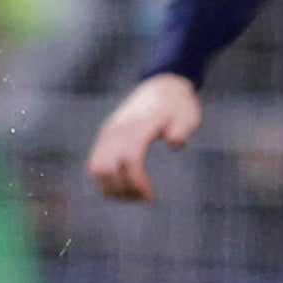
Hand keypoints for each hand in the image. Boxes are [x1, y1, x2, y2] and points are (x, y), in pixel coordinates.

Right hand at [84, 72, 201, 201]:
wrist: (162, 86)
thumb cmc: (178, 105)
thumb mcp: (187, 114)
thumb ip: (181, 128)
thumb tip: (175, 143)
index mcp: (138, 127)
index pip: (130, 161)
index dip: (136, 182)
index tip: (150, 196)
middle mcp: (118, 130)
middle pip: (106, 169)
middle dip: (122, 189)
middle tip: (142, 197)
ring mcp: (109, 132)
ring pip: (96, 168)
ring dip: (110, 187)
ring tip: (131, 193)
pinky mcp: (106, 135)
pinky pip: (95, 163)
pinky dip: (104, 179)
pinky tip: (122, 184)